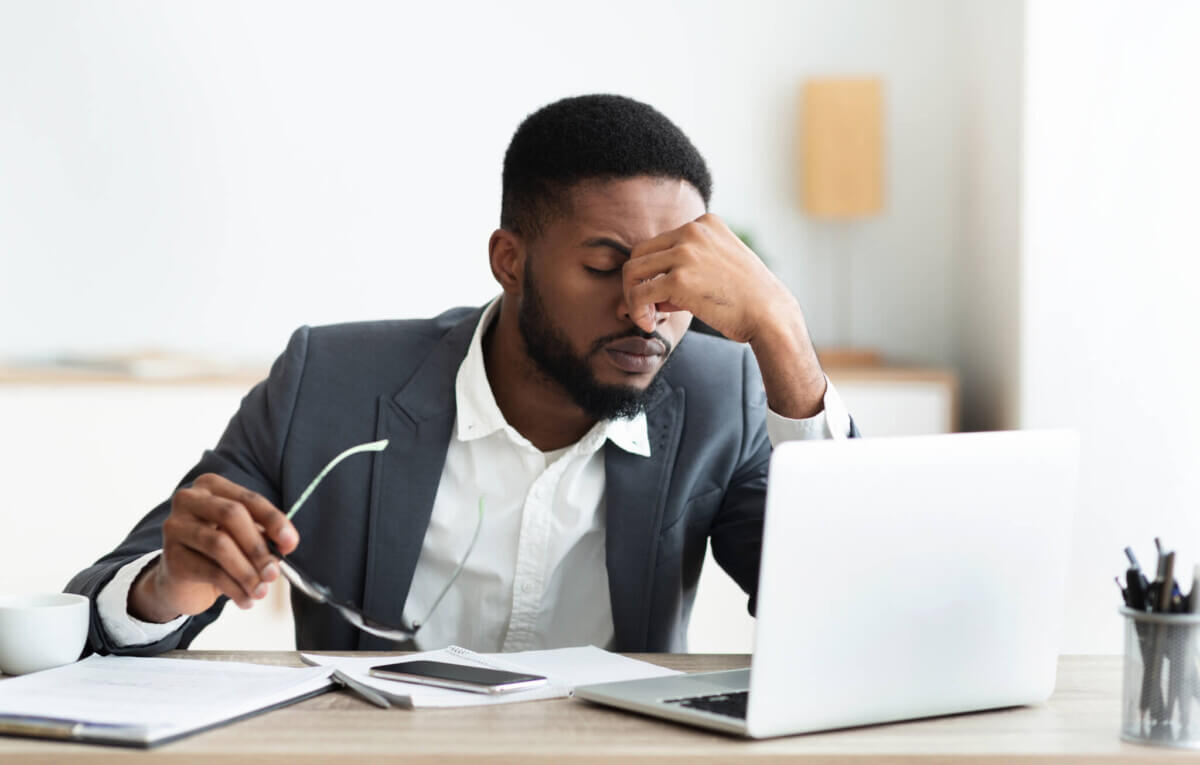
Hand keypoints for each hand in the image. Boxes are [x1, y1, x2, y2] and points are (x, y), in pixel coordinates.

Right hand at [130, 474, 298, 622]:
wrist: (181, 581)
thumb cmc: (217, 552)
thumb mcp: (244, 538)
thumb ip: (263, 536)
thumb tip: (285, 545)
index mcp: (211, 486)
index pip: (249, 499)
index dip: (274, 520)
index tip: (290, 543)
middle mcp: (188, 500)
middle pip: (232, 515)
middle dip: (258, 547)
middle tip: (273, 572)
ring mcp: (175, 527)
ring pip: (220, 545)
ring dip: (247, 572)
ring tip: (261, 591)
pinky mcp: (171, 557)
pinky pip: (210, 571)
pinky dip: (234, 588)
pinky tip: (245, 600)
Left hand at [622, 214, 798, 341]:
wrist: (770, 315)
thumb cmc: (747, 298)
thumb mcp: (719, 265)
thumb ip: (686, 267)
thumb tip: (644, 289)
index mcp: (704, 223)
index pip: (660, 243)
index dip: (657, 272)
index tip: (665, 297)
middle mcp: (692, 230)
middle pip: (640, 253)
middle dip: (638, 282)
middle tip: (649, 308)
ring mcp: (685, 253)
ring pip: (632, 271)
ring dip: (633, 297)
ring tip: (647, 317)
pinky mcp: (678, 279)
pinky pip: (638, 294)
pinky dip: (637, 312)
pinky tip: (649, 325)